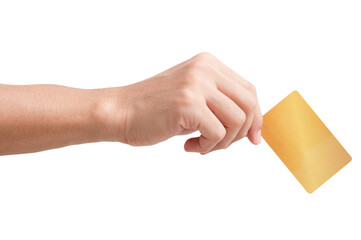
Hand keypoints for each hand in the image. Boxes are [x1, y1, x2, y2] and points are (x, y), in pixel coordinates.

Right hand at [106, 52, 262, 153]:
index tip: (253, 137)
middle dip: (243, 131)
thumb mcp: (192, 96)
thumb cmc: (154, 109)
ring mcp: (196, 85)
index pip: (248, 91)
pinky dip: (208, 146)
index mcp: (208, 64)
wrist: (119, 111)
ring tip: (202, 144)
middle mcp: (204, 69)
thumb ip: (219, 103)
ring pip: (237, 120)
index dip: (255, 117)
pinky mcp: (187, 104)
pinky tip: (189, 146)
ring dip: (224, 142)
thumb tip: (251, 126)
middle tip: (223, 144)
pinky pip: (217, 133)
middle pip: (249, 104)